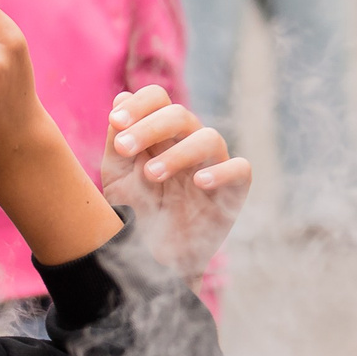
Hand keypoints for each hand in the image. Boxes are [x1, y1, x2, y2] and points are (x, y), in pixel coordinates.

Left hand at [98, 86, 249, 277]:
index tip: (116, 121)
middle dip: (149, 127)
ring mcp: (213, 166)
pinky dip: (222, 172)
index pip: (159, 99)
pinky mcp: (232, 192)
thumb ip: (117, 139)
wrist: (150, 259)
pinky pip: (240, 169)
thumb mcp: (116, 176)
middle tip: (124, 149)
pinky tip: (199, 182)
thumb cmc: (135, 214)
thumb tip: (121, 96)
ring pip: (209, 138)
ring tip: (151, 176)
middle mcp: (189, 144)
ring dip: (178, 152)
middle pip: (180, 114)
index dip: (139, 104)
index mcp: (162, 135)